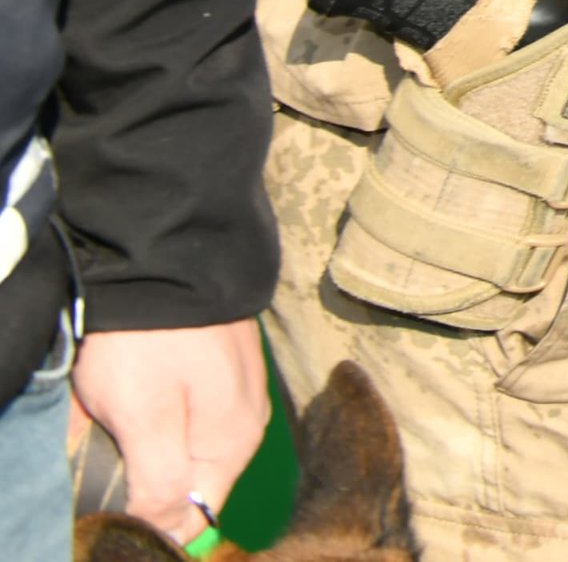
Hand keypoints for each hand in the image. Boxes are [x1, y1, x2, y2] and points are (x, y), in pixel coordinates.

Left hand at [73, 321, 268, 540]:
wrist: (168, 253)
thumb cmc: (150, 342)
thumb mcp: (143, 418)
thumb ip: (160, 483)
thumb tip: (170, 535)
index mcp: (233, 445)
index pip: (194, 516)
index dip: (150, 518)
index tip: (113, 493)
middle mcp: (246, 423)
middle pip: (187, 479)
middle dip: (140, 472)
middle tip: (104, 441)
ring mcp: (239, 391)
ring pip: (182, 443)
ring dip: (141, 438)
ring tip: (111, 407)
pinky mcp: (225, 365)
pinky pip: (185, 410)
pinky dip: (150, 408)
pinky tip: (129, 381)